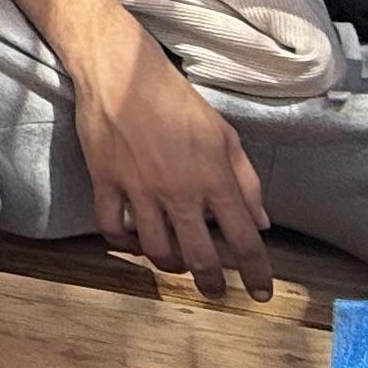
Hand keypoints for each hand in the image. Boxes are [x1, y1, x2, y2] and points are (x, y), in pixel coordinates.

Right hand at [74, 52, 275, 297]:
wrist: (122, 74)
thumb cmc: (178, 101)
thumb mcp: (225, 135)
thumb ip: (246, 181)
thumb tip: (261, 222)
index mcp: (214, 178)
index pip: (243, 239)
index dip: (257, 272)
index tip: (262, 293)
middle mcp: (179, 191)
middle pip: (199, 256)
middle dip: (211, 284)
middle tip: (215, 293)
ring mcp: (140, 190)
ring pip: (155, 250)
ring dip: (169, 266)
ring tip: (176, 265)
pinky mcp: (106, 184)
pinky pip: (113, 230)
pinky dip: (124, 245)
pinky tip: (135, 244)